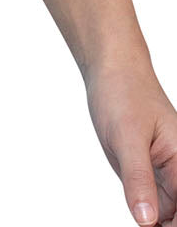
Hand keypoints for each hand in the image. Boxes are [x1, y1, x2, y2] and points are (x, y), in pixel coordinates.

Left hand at [85, 53, 176, 224]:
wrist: (110, 70)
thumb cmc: (123, 92)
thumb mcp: (127, 136)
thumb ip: (138, 178)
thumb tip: (146, 221)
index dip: (175, 225)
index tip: (154, 226)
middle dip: (166, 225)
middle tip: (143, 225)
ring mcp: (163, 175)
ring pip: (167, 216)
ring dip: (156, 225)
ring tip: (138, 217)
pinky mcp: (146, 175)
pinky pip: (152, 206)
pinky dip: (146, 218)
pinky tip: (138, 218)